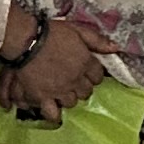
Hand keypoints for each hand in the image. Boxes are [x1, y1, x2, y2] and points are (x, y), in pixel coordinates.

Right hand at [0, 16, 118, 121]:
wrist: (27, 41)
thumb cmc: (52, 33)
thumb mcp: (78, 30)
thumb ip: (97, 40)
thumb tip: (116, 48)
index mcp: (86, 63)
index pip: (98, 77)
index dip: (92, 74)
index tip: (86, 71)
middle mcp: (76, 80)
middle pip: (86, 92)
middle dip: (82, 86)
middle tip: (73, 80)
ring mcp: (60, 90)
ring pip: (72, 102)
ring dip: (69, 97)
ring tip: (61, 90)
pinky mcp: (43, 97)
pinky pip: (53, 113)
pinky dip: (54, 113)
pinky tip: (53, 108)